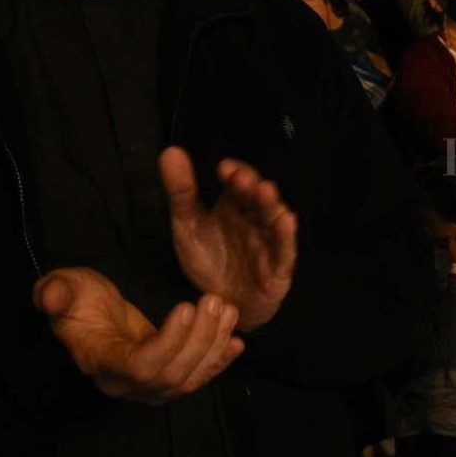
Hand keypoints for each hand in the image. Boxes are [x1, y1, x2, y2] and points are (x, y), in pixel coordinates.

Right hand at [34, 267, 241, 403]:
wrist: (88, 314)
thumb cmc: (76, 300)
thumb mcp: (61, 288)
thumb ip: (55, 293)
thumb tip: (52, 296)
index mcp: (100, 363)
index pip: (141, 366)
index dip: (169, 342)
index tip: (187, 307)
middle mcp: (125, 384)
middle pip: (172, 375)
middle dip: (200, 338)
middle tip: (214, 300)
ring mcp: (148, 388)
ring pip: (189, 379)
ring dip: (214, 346)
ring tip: (227, 310)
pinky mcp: (166, 380)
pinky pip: (198, 378)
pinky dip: (220, 362)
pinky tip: (237, 342)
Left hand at [160, 147, 297, 330]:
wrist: (222, 305)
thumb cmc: (209, 262)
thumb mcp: (187, 227)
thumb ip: (181, 192)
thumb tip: (170, 151)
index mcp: (234, 208)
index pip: (239, 183)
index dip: (235, 173)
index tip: (224, 169)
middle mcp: (254, 221)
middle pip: (257, 199)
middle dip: (252, 187)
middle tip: (243, 179)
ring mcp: (268, 244)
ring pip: (273, 220)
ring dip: (270, 205)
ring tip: (265, 192)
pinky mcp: (278, 269)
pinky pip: (284, 251)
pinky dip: (286, 236)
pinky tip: (286, 221)